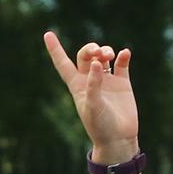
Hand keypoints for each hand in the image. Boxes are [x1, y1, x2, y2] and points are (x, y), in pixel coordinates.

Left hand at [44, 31, 138, 161]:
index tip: (48, 34)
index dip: (55, 49)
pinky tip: (124, 54)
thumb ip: (93, 84)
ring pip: (103, 57)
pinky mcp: (122, 83)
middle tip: (98, 53)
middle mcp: (90, 81)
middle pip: (85, 55)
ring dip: (105, 51)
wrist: (118, 139)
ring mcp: (107, 81)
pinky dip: (123, 56)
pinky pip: (122, 64)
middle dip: (90, 49)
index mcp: (77, 86)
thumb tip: (96, 63)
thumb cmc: (100, 127)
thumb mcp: (93, 106)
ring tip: (109, 55)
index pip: (63, 64)